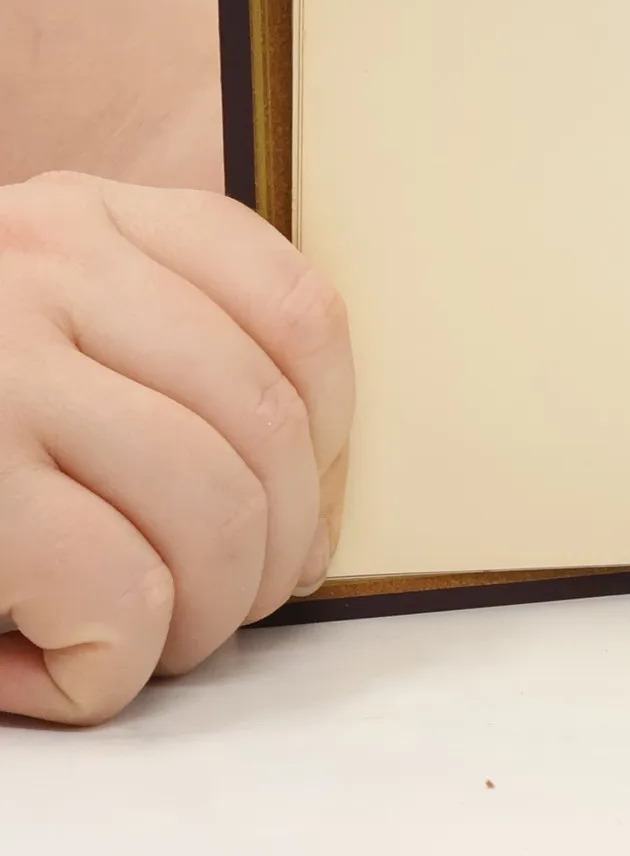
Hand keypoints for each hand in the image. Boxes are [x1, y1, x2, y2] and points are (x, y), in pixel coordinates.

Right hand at [0, 173, 352, 724]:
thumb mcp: (37, 313)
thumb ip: (154, 334)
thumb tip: (315, 459)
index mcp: (88, 218)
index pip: (295, 308)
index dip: (335, 428)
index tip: (312, 498)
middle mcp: (43, 271)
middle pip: (267, 426)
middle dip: (281, 546)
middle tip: (245, 600)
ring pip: (212, 514)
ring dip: (209, 612)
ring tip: (155, 637)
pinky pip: (118, 596)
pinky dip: (115, 663)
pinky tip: (58, 666)